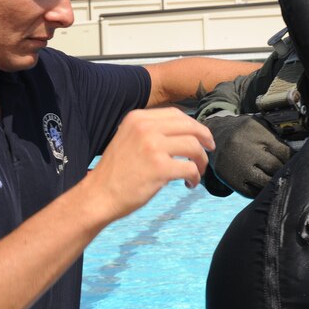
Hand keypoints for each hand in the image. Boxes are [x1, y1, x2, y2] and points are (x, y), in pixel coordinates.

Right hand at [89, 107, 214, 220]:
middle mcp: (145, 128)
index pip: (176, 114)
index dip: (193, 124)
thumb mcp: (128, 138)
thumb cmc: (116, 171)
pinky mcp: (160, 168)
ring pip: (194, 146)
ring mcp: (153, 147)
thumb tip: (184, 132)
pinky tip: (190, 184)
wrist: (99, 195)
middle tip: (209, 149)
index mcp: (138, 118)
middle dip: (205, 137)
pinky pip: (190, 168)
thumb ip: (150, 131)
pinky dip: (196, 177)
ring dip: (201, 160)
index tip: (200, 136)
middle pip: (189, 126)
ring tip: (198, 171)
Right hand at [205, 115, 291, 197]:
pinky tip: (264, 186)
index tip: (297, 162)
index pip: (283, 151)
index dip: (293, 159)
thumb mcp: (258, 127)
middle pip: (275, 167)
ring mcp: (237, 166)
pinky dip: (261, 191)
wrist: (215, 136)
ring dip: (274, 182)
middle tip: (289, 172)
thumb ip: (276, 139)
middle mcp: (245, 149)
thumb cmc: (244, 132)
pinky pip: (252, 192)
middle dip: (283, 170)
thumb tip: (298, 156)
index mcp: (255, 132)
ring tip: (278, 180)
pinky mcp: (230, 179)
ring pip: (265, 182)